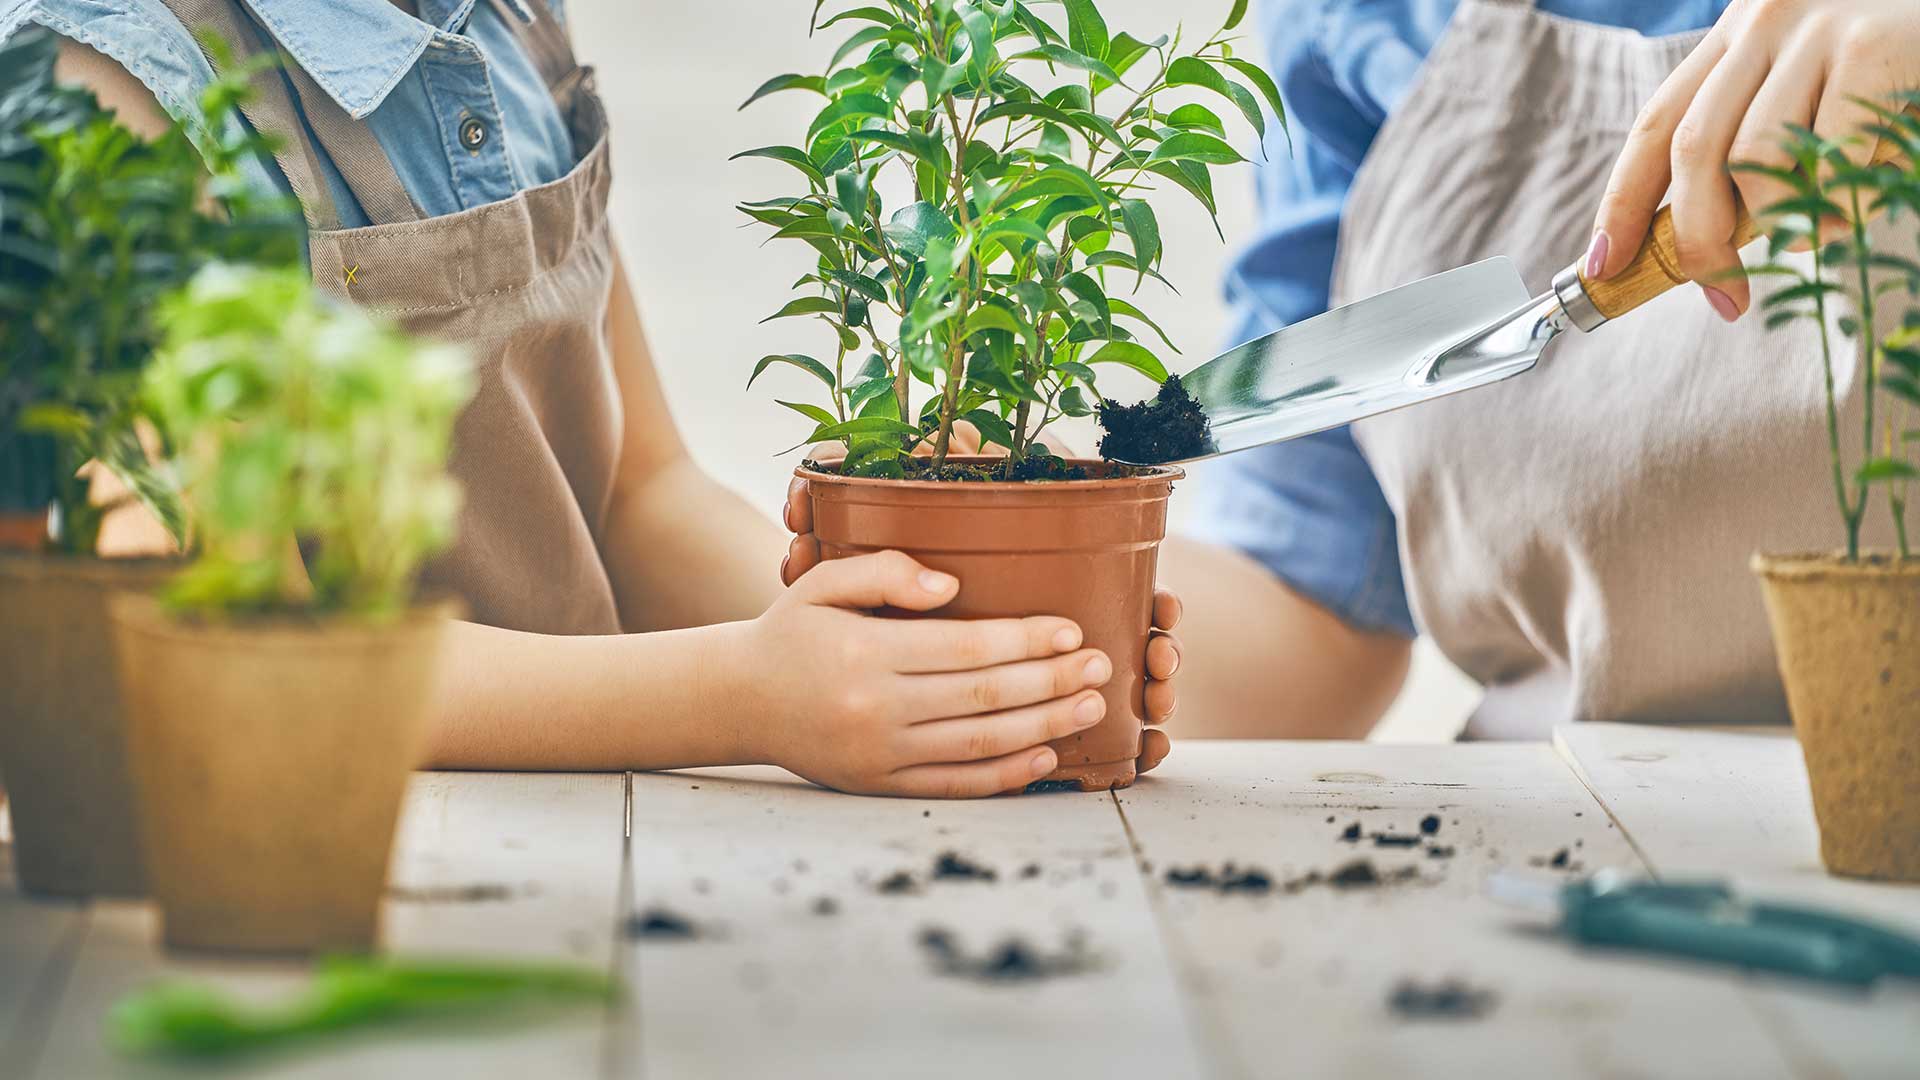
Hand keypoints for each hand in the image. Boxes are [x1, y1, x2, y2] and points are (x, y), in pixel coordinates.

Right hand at [736, 549, 1116, 796]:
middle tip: (1101, 666)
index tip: (1070, 629)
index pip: (965, 648)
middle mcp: (875, 708)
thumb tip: (952, 586)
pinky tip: (1044, 756)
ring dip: (1043, 727)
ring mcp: (880, 754)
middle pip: (984, 697)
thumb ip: (885, 573)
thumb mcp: (823, 584)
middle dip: (1051, 681)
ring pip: (979, 743)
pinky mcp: (881, 786)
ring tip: (1089, 707)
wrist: (739, 700)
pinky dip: (1004, 775)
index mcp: (865, 653)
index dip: (1024, 639)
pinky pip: (955, 785)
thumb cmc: (791, 632)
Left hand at [1589, 0, 1919, 321]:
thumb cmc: (1888, 69)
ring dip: (1778, 223)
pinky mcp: (1870, 46)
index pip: (1654, 128)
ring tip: (1817, 235)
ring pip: (1754, 158)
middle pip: (1692, 150)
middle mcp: (1760, 25)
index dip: (1620, 204)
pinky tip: (1854, 210)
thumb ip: (1758, 146)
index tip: (1603, 266)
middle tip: (1722, 296)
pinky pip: (1831, 156)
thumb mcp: (1807, 91)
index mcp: (1732, 39)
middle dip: (1696, 240)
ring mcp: (1813, 31)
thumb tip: (1708, 243)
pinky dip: (1837, 204)